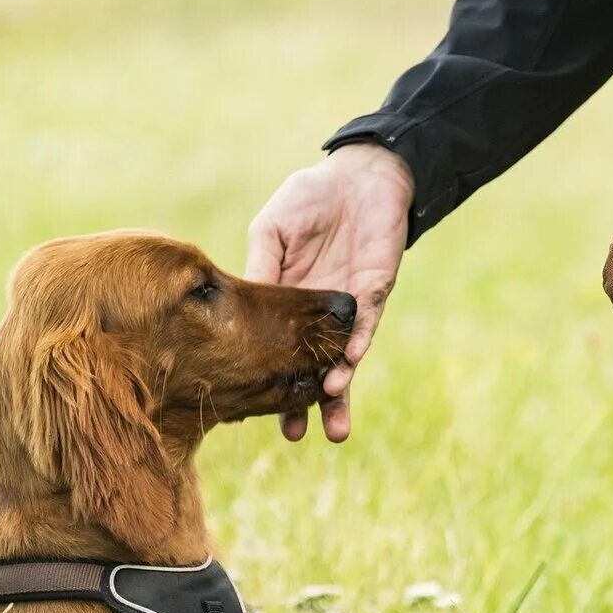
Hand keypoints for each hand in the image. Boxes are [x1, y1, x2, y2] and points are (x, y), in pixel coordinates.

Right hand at [247, 143, 413, 440]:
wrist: (358, 178)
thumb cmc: (308, 201)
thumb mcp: (269, 232)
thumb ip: (259, 267)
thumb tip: (237, 304)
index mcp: (286, 304)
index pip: (275, 352)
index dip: (267, 380)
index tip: (248, 413)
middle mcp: (317, 317)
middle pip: (312, 367)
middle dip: (304, 401)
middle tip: (292, 434)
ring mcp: (347, 307)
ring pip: (344, 356)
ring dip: (339, 384)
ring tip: (329, 410)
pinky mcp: (374, 289)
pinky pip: (367, 321)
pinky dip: (358, 341)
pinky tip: (349, 362)